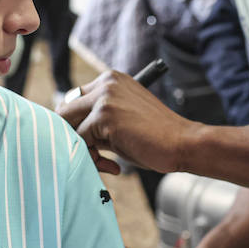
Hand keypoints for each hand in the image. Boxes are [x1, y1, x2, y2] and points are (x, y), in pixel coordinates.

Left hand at [56, 69, 196, 174]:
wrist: (182, 143)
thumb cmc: (155, 136)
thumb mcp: (122, 120)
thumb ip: (97, 120)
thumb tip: (67, 132)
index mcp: (111, 79)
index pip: (74, 100)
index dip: (76, 125)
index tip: (90, 145)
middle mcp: (106, 82)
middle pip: (65, 111)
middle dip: (73, 137)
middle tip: (94, 156)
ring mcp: (104, 97)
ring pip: (71, 127)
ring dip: (83, 150)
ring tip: (105, 163)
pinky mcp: (104, 115)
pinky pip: (81, 140)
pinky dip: (93, 158)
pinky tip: (114, 167)